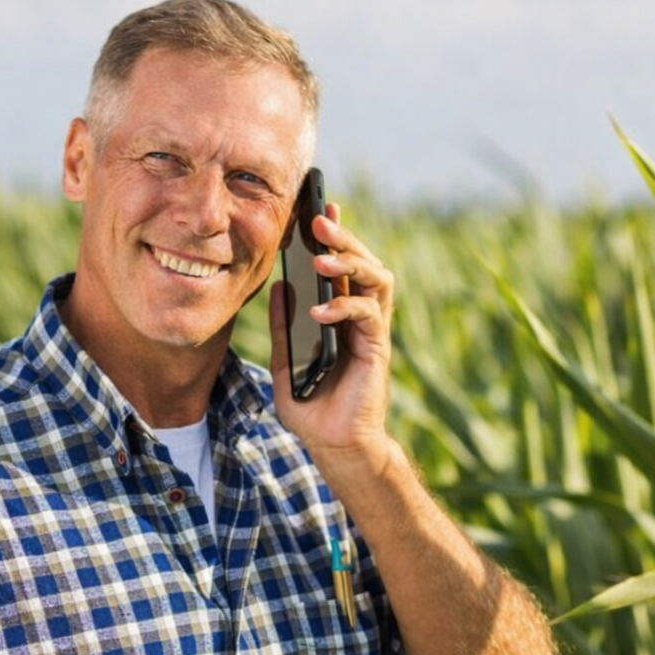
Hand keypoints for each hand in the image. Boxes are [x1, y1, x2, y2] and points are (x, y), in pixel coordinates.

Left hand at [267, 202, 396, 472]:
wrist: (334, 445)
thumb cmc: (312, 408)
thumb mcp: (284, 365)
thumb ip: (282, 330)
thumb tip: (277, 288)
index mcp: (338, 314)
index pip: (338, 266)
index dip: (331, 236)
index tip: (314, 209)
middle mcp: (358, 316)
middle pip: (361, 261)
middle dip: (342, 236)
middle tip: (318, 218)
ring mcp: (370, 330)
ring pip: (374, 278)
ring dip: (350, 262)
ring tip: (321, 257)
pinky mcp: (377, 348)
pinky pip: (368, 315)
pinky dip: (344, 306)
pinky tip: (320, 311)